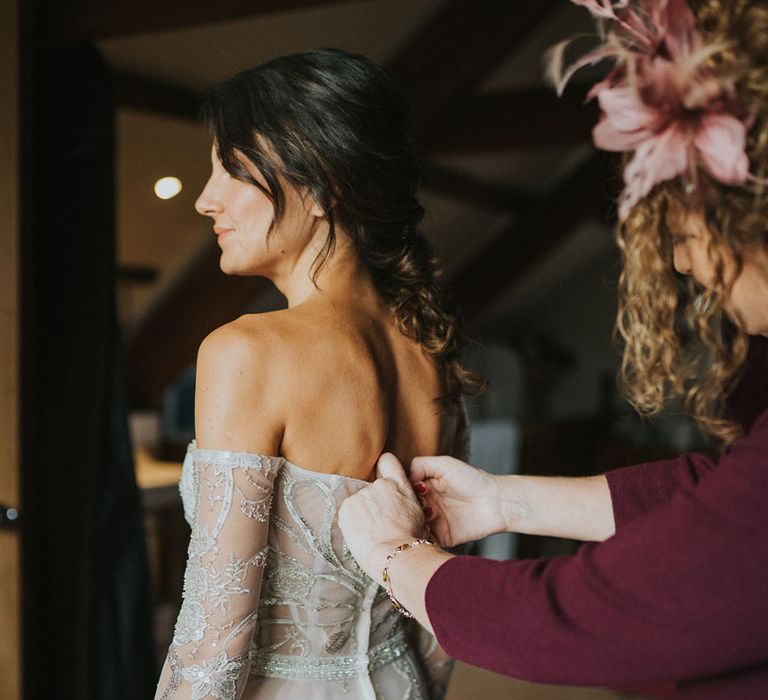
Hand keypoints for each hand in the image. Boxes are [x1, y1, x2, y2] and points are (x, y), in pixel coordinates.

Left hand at [338, 453, 428, 581]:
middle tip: (380, 522)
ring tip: (372, 533)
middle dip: (373, 501)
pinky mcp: (346, 508)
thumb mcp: (419, 514)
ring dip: (363, 513)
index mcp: (399, 484)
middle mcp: (378, 484)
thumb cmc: (411, 542)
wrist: (396, 556)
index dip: (384, 469)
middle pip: (371, 488)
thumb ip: (407, 501)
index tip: (382, 481)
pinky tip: (362, 536)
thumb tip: (401, 505)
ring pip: (359, 502)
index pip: (387, 460)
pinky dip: (352, 523)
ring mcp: (360, 495)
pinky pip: (348, 513)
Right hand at [410, 456, 504, 546]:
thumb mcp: (444, 464)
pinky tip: (425, 527)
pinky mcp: (442, 537)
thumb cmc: (473, 479)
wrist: (496, 502)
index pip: (405, 490)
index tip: (408, 488)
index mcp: (427, 487)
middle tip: (419, 501)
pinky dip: (420, 535)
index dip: (403, 490)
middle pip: (406, 508)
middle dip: (407, 506)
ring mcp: (434, 521)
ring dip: (413, 520)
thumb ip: (420, 465)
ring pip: (412, 524)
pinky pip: (424, 539)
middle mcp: (428, 504)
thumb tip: (404, 477)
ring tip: (427, 512)